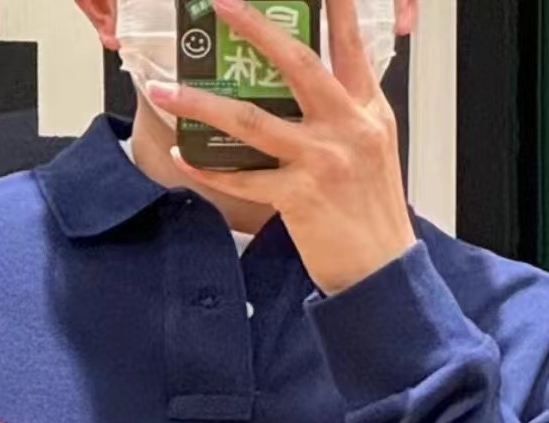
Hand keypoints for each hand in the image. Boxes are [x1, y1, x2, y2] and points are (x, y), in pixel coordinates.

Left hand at [148, 0, 416, 296]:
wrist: (382, 271)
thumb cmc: (375, 213)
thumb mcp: (375, 149)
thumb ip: (347, 114)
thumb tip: (308, 91)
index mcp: (369, 110)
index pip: (350, 42)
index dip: (334, 3)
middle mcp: (347, 127)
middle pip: (296, 62)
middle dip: (255, 27)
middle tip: (221, 3)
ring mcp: (322, 161)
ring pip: (252, 120)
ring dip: (202, 103)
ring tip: (166, 90)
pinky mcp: (299, 198)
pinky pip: (241, 179)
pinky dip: (207, 168)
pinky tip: (180, 154)